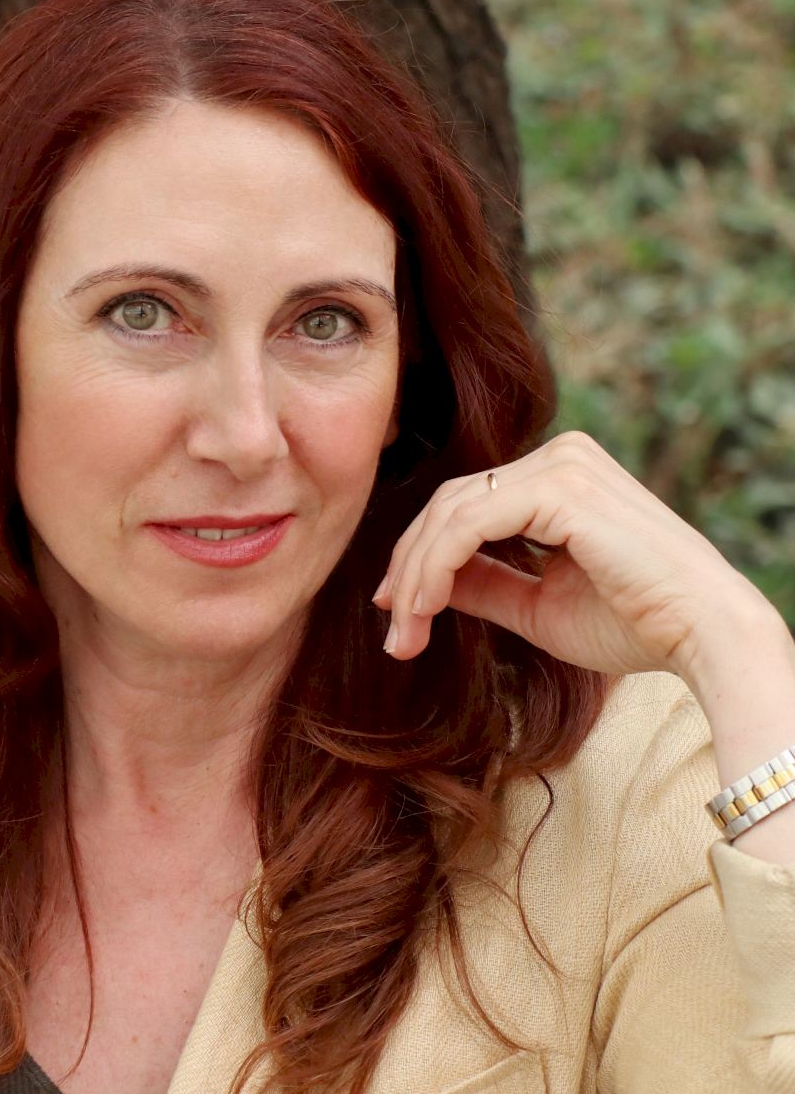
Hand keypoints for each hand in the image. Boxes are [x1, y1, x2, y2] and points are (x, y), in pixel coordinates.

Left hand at [372, 429, 778, 683]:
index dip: (418, 558)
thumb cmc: (633, 624)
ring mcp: (561, 466)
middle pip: (447, 505)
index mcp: (557, 478)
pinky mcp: (560, 488)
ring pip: (449, 514)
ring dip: (415, 577)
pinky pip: (468, 525)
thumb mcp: (536, 606)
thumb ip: (482, 585)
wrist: (700, 635)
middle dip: (408, 570)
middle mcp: (559, 458)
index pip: (463, 506)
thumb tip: (424, 585)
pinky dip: (435, 568)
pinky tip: (424, 609)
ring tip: (405, 632)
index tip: (395, 611)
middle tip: (393, 631)